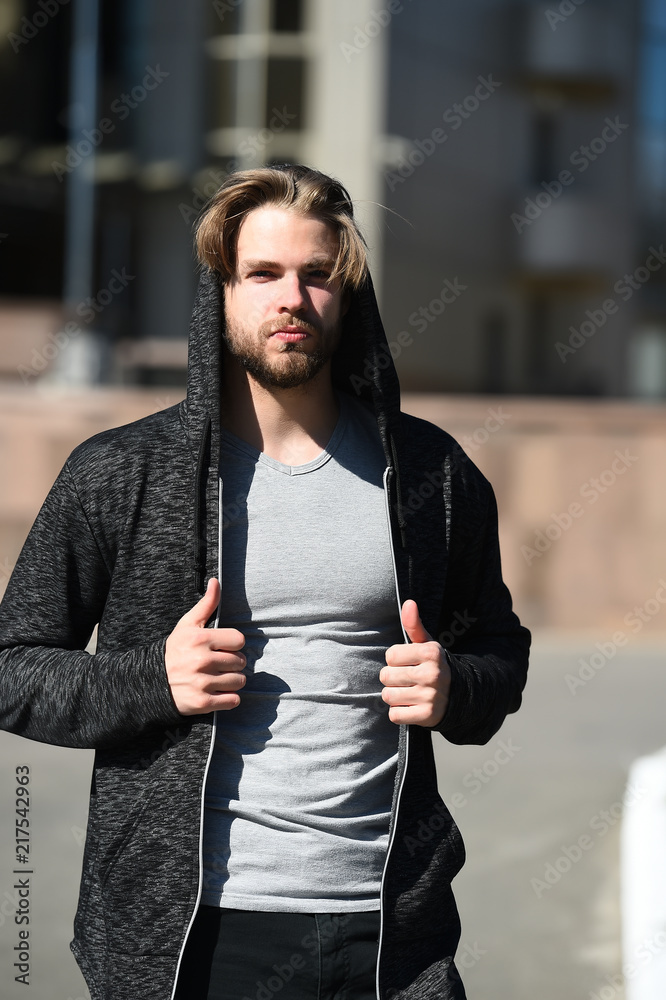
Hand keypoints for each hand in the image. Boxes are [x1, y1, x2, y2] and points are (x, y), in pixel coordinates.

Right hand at [165, 578, 245, 714]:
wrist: (151, 682)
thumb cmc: (175, 651)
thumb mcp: (187, 625)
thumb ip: (206, 604)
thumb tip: (216, 581)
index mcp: (200, 639)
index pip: (239, 640)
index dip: (233, 644)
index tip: (223, 647)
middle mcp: (202, 661)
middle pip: (241, 662)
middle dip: (233, 663)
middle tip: (219, 664)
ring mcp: (202, 683)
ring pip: (239, 681)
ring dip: (232, 681)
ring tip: (218, 678)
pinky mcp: (202, 703)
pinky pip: (233, 701)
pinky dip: (229, 698)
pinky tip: (217, 692)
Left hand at [380, 600, 449, 725]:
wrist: (458, 695)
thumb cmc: (433, 666)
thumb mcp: (426, 644)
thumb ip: (414, 625)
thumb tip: (408, 602)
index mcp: (431, 653)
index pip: (390, 655)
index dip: (395, 660)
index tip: (408, 663)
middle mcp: (433, 674)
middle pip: (386, 676)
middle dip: (392, 678)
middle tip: (408, 679)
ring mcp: (431, 696)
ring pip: (388, 696)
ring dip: (394, 696)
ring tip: (408, 692)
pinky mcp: (428, 716)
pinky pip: (394, 715)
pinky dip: (399, 712)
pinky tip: (411, 706)